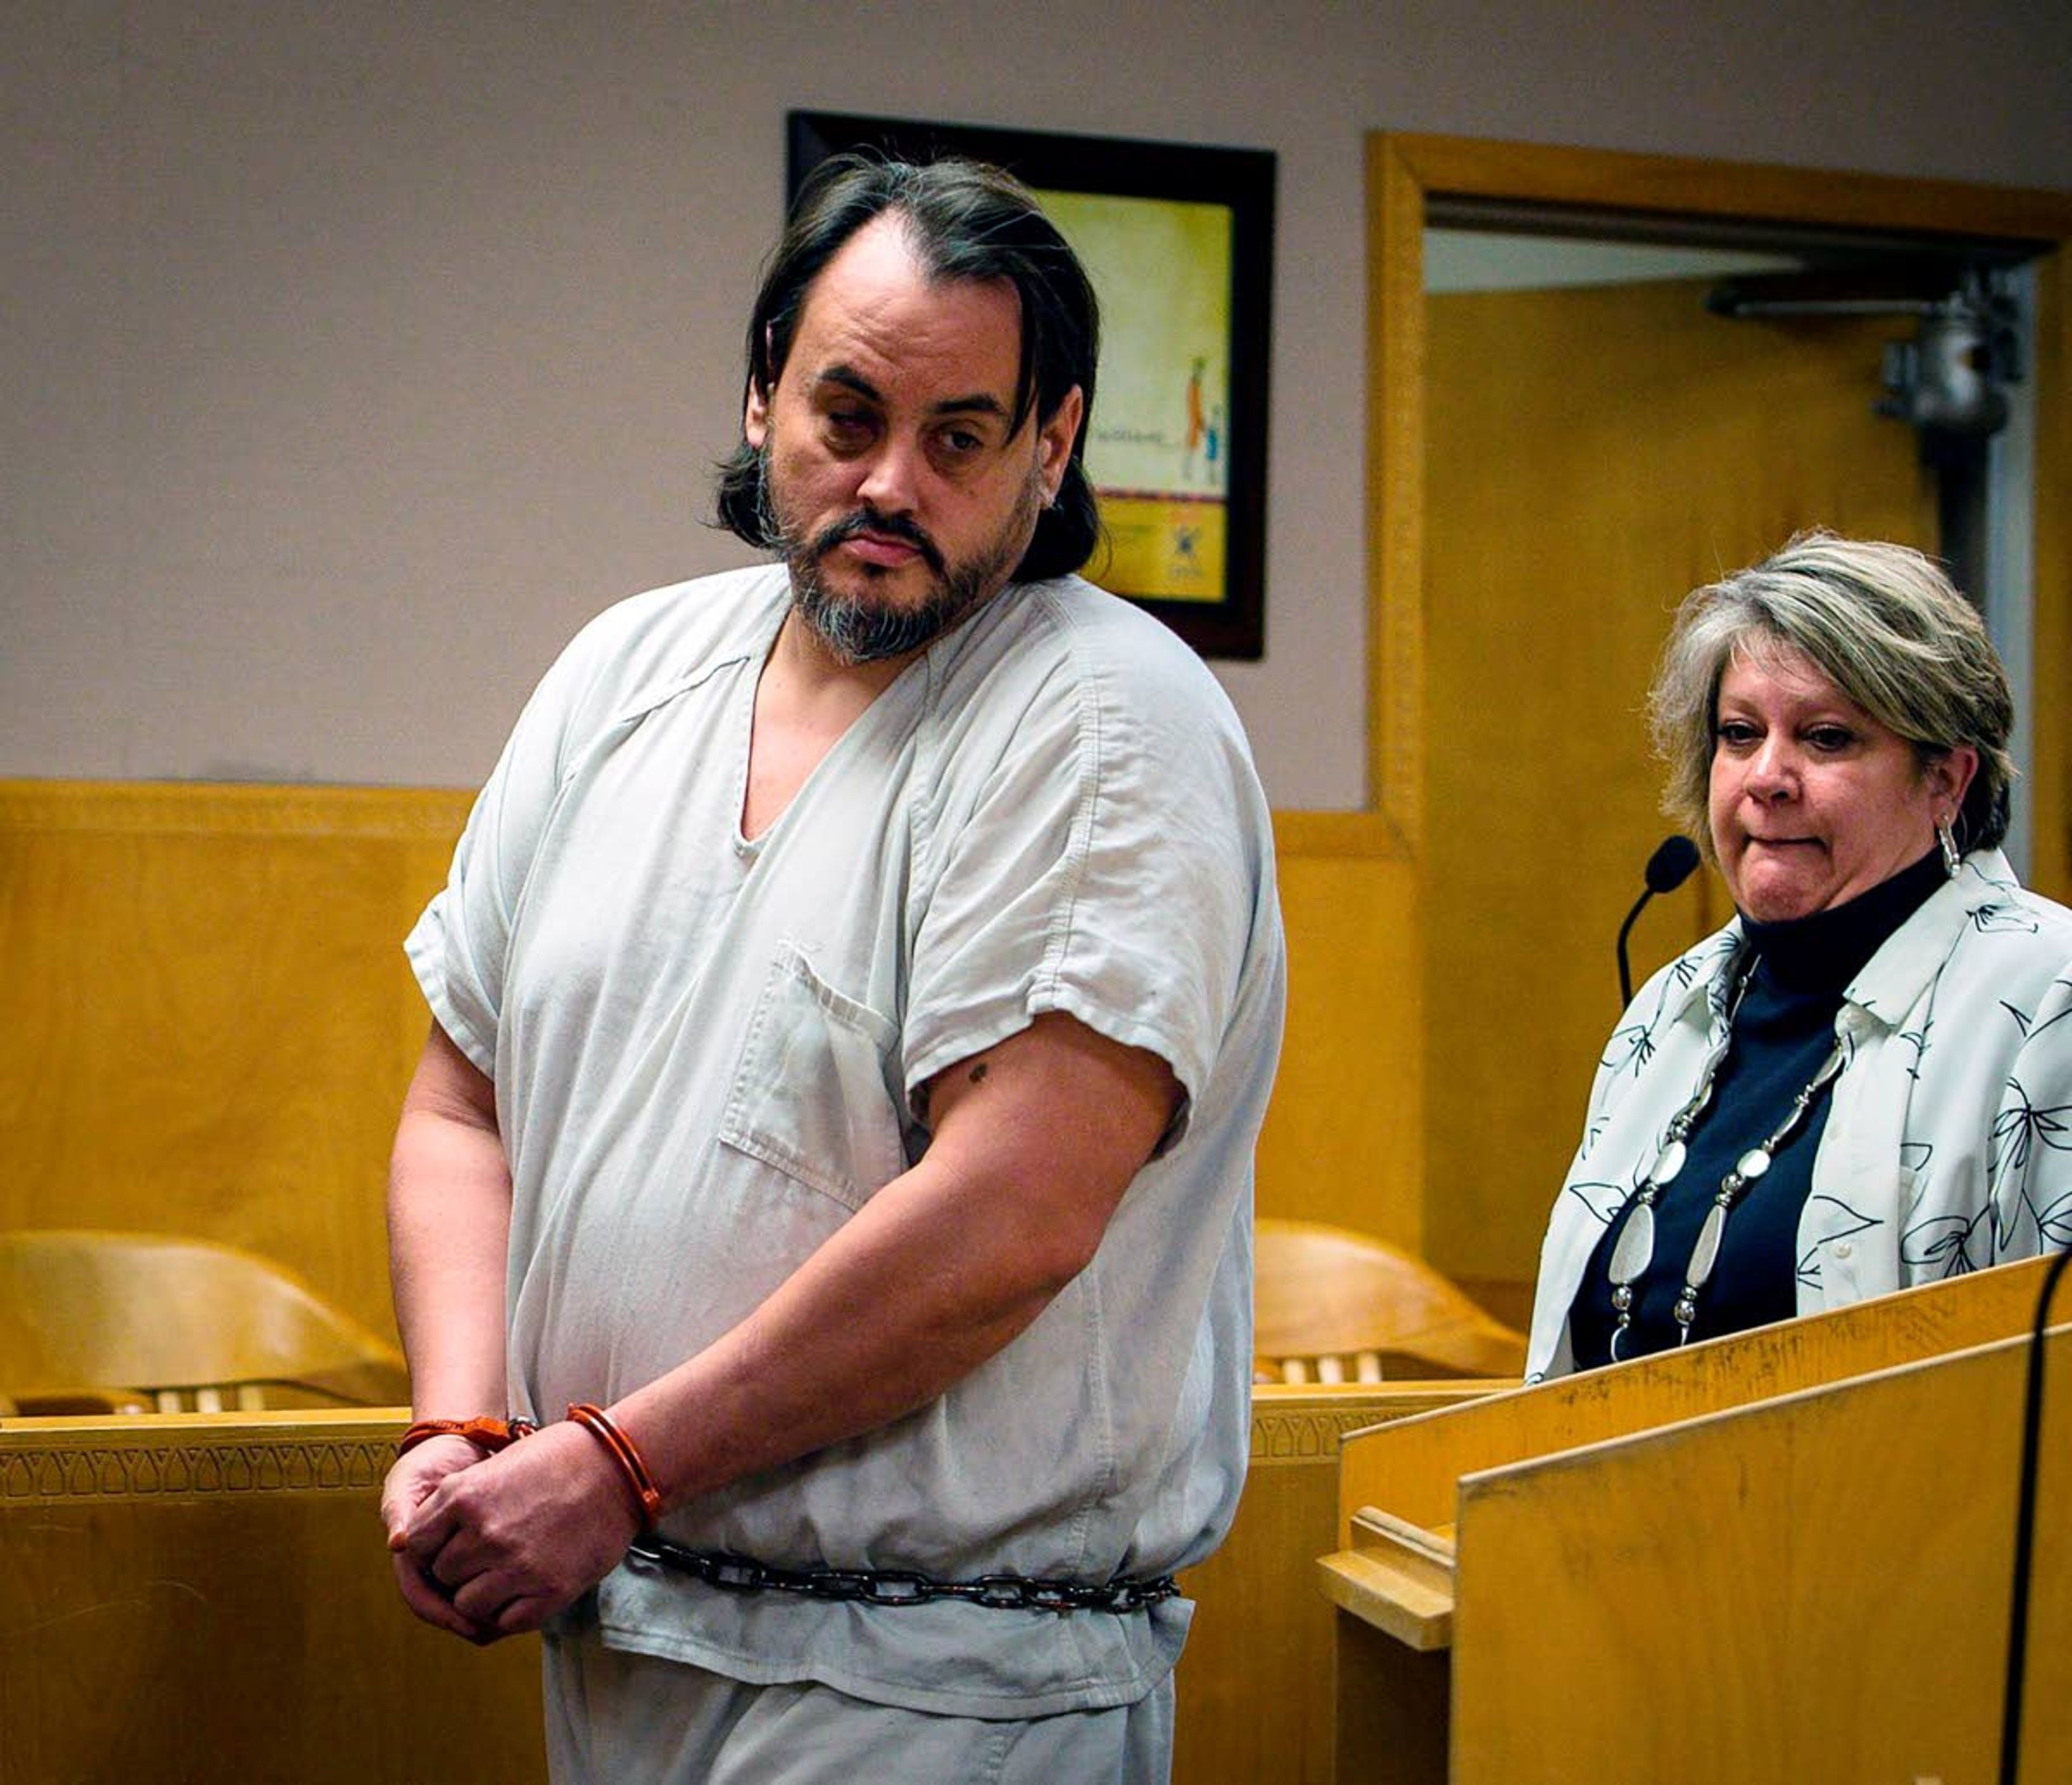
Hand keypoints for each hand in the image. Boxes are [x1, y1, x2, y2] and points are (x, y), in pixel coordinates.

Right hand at [381, 1433, 497, 1639]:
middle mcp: (432, 1563)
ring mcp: (456, 1559)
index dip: (442, 1614)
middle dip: (468, 1621)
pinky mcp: (479, 1551)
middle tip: (495, 1630)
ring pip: (467, 1598)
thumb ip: (400, 1510)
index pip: (421, 1597)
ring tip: (509, 1620)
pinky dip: (499, 1590)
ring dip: (485, 1611)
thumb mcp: (409, 1482)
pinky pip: (486, 1580)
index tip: (467, 1623)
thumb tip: (397, 1543)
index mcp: (411, 1554)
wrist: (458, 1446)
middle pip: (446, 1606)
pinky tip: (518, 1596)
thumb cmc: (427, 1463)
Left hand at [394, 1421, 642, 1642]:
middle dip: (460, 1570)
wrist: (620, 1467)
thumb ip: (461, 1501)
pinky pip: (505, 1622)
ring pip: (468, 1605)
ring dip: (482, 1595)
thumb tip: (433, 1539)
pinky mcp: (548, 1592)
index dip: (431, 1547)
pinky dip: (509, 1612)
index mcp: (465, 1496)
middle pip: (442, 1576)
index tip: (450, 1545)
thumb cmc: (563, 1457)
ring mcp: (516, 1566)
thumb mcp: (499, 1464)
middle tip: (487, 1557)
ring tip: (507, 1575)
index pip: (416, 1543)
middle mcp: (484, 1534)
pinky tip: (525, 1589)